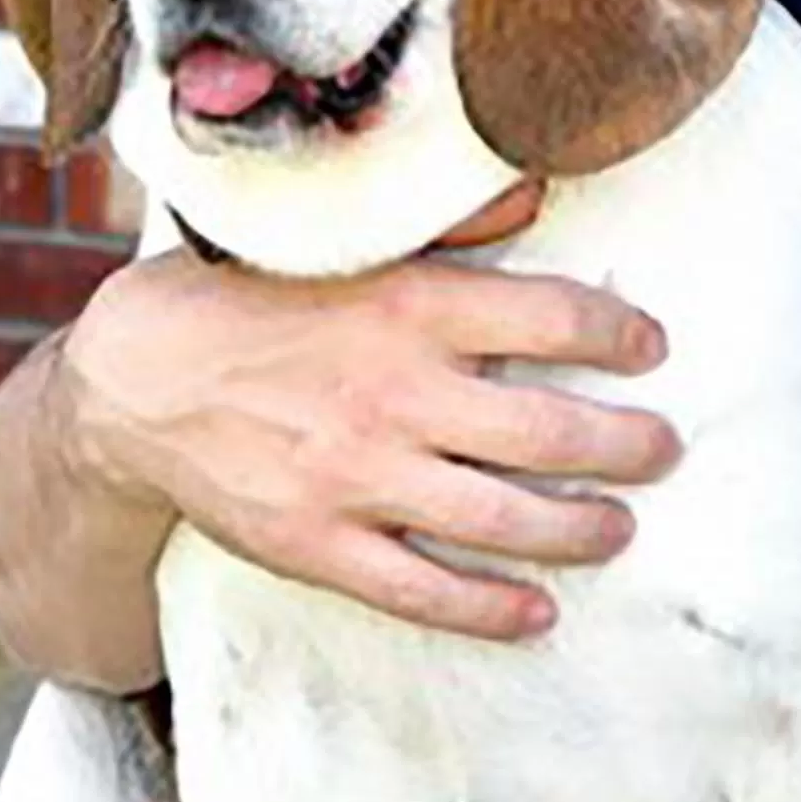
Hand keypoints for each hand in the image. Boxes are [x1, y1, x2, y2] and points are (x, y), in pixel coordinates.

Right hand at [59, 246, 676, 644]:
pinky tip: (535, 611)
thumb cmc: (252, 297)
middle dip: (626, 445)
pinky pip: (423, 589)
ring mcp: (357, 476)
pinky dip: (489, 608)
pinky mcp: (319, 543)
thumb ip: (446, 223)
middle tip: (663, 449)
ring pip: (502, 519)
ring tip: (619, 526)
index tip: (650, 346)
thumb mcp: (345, 240)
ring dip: (579, 528)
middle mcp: (395, 393)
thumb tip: (535, 190)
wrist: (137, 377)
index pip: (553, 317)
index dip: (618, 333)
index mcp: (409, 305)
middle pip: (549, 430)